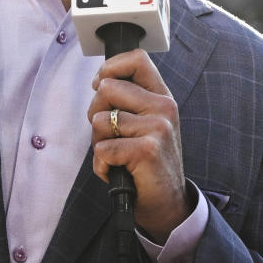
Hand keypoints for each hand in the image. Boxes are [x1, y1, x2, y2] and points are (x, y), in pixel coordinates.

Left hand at [89, 51, 190, 241]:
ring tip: (118, 157)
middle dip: (95, 113)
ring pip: (99, 120)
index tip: (100, 85)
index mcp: (162, 97)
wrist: (166, 202)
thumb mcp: (146, 125)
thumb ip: (130, 101)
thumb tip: (99, 81)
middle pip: (107, 88)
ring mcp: (157, 128)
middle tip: (111, 136)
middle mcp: (164, 108)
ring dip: (98, 143)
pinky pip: (102, 148)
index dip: (109, 68)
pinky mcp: (146, 149)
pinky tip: (118, 171)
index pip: (136, 59)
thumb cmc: (148, 164)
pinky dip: (102, 165)